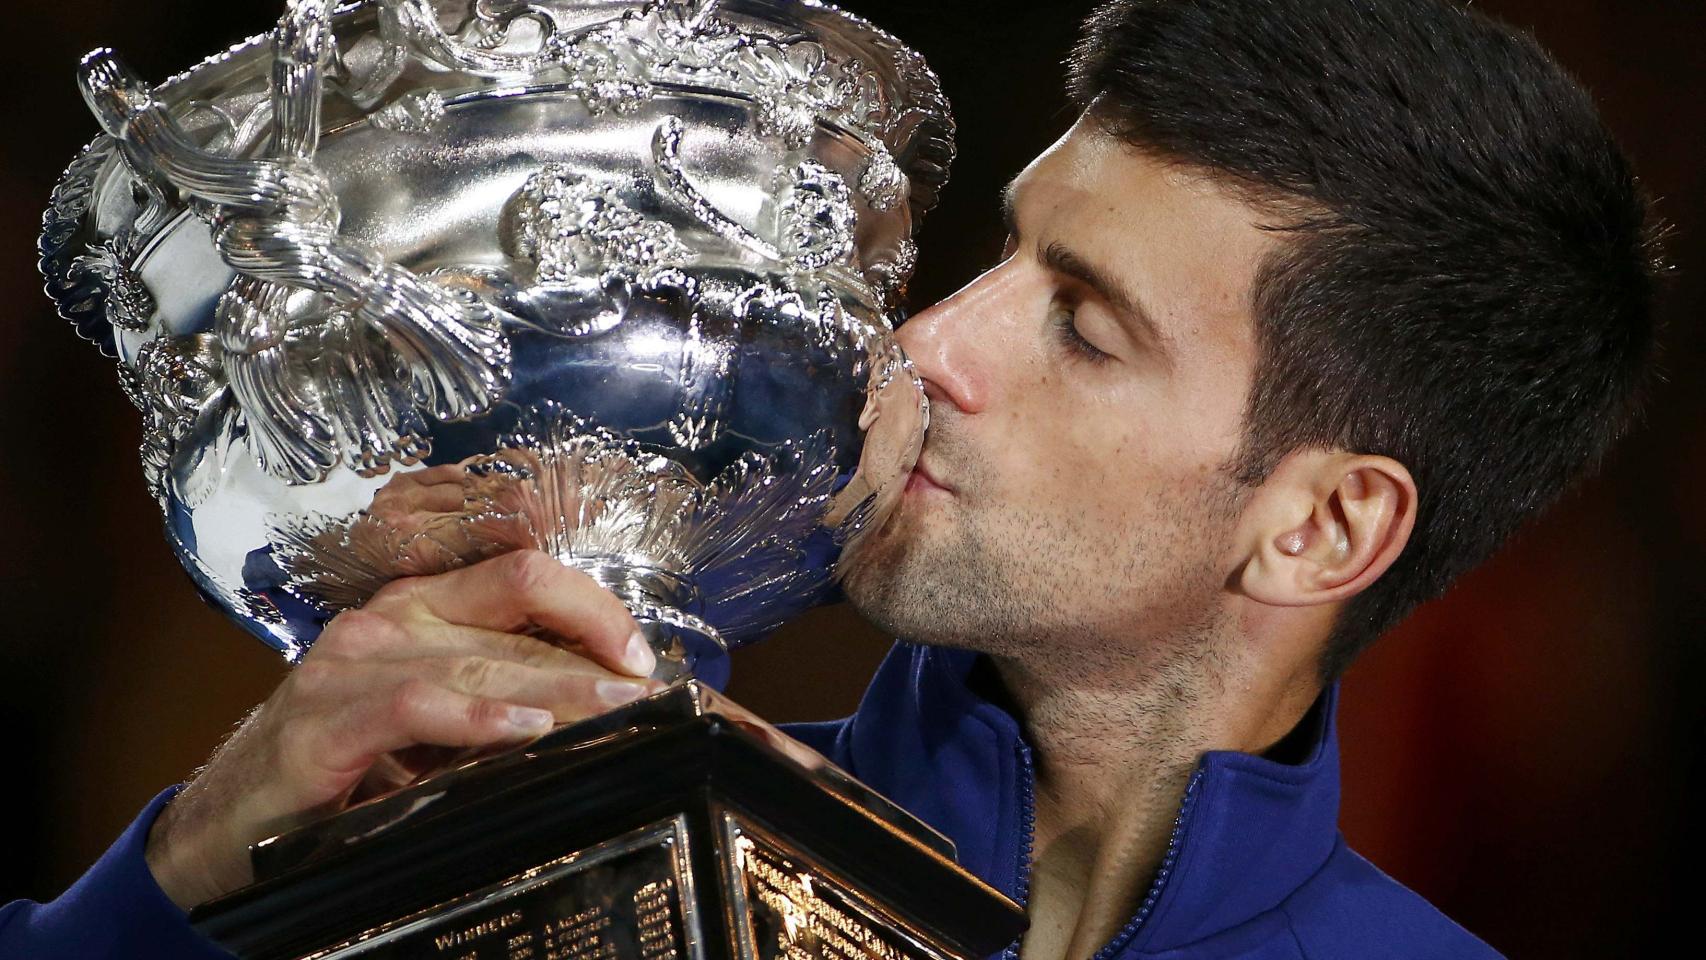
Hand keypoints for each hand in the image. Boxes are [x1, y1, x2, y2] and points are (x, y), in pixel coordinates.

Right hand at [143, 550, 663, 908]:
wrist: (235, 817)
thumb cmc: (347, 762)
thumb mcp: (436, 720)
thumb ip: (501, 696)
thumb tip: (601, 704)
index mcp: (423, 604)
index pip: (524, 575)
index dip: (592, 605)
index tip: (641, 654)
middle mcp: (392, 617)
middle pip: (515, 607)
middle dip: (592, 649)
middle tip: (648, 689)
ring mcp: (354, 661)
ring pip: (478, 656)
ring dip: (557, 684)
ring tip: (614, 706)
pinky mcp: (327, 718)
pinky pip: (417, 705)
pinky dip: (478, 717)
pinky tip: (527, 729)